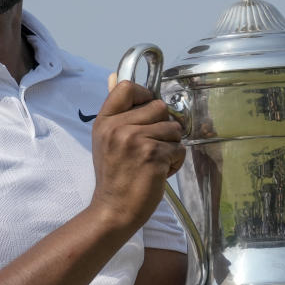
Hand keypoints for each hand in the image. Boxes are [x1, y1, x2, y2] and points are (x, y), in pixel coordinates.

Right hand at [91, 78, 184, 229]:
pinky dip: (174, 162)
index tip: (146, 110)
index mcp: (105, 121)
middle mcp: (117, 127)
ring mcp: (135, 140)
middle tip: (150, 146)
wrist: (114, 209)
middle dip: (163, 127)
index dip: (144, 94)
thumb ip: (116, 109)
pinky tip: (159, 172)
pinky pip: (179, 148)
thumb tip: (115, 75)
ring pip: (173, 128)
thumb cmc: (114, 176)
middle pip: (159, 106)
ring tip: (153, 161)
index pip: (127, 87)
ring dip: (170, 146)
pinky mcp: (153, 155)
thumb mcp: (106, 138)